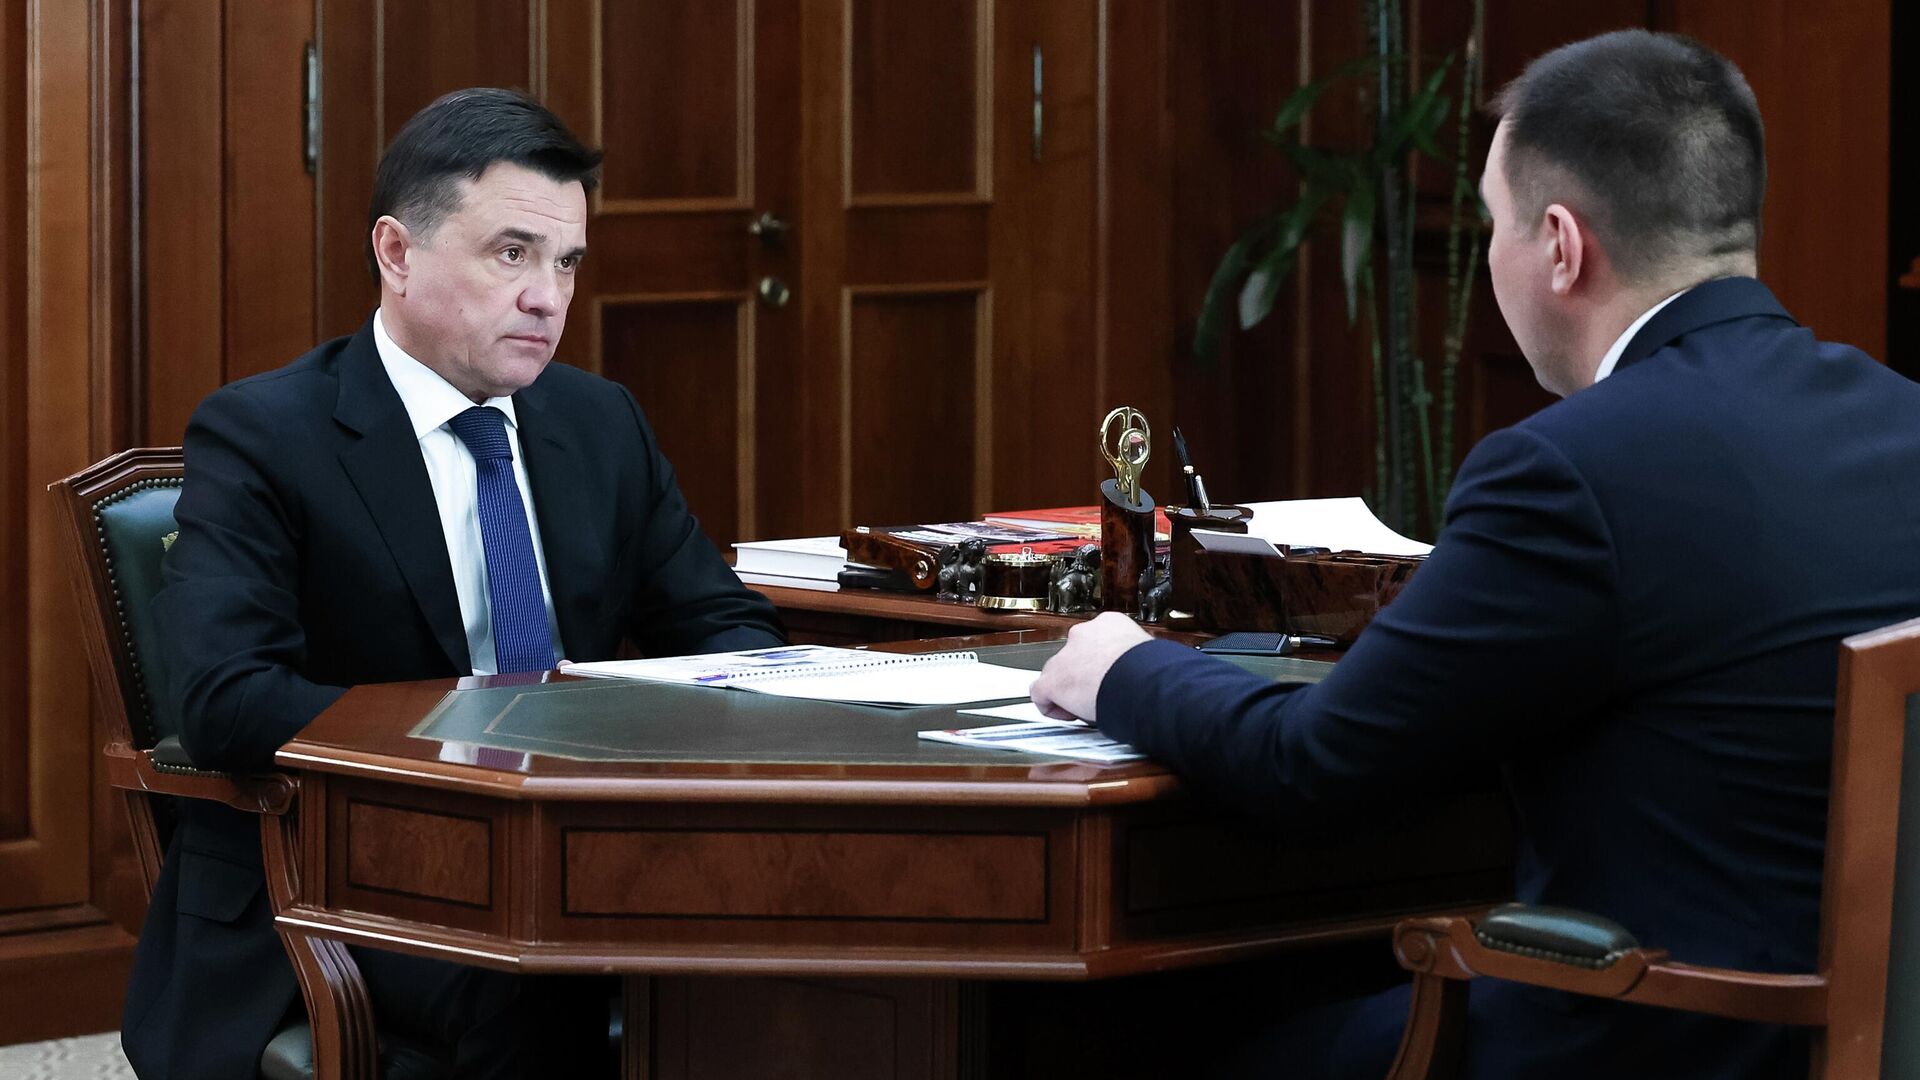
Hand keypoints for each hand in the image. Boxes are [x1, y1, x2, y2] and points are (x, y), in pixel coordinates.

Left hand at [1030, 611, 1150, 723]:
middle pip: (1073, 656)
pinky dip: (1052, 706)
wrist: (1141, 679)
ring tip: (1088, 706)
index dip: (1101, 663)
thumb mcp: (1145, 653)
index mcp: (1110, 624)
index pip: (1096, 641)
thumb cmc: (1151, 670)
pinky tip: (1069, 714)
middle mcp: (1083, 635)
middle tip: (1100, 692)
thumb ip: (1135, 657)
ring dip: (1069, 689)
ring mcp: (1065, 656)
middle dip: (1084, 674)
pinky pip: (1041, 694)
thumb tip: (1143, 670)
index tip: (1110, 676)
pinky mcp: (1053, 680)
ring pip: (1057, 674)